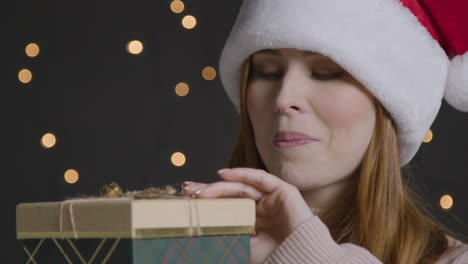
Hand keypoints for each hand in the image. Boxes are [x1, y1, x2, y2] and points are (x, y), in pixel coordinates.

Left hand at [182, 168, 312, 263]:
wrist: (301, 258)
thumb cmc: (275, 256)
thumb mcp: (243, 246)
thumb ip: (227, 236)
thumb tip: (199, 233)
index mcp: (253, 221)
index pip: (228, 206)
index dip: (209, 202)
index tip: (189, 200)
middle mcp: (261, 208)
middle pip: (232, 194)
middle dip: (210, 191)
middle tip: (189, 190)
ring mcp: (272, 198)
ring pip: (243, 187)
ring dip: (221, 185)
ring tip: (202, 190)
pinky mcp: (283, 191)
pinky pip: (260, 178)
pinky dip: (242, 173)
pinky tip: (223, 174)